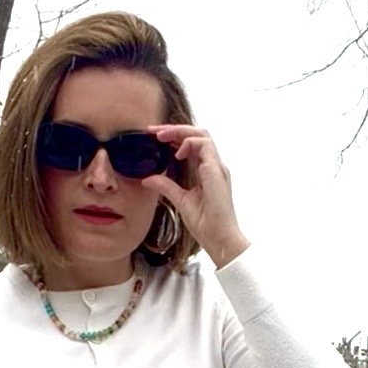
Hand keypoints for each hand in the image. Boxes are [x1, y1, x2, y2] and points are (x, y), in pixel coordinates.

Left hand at [142, 124, 249, 267]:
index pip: (192, 145)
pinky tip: (176, 153)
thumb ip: (166, 186)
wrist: (219, 238)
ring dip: (180, 132)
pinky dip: (189, 143)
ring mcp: (217, 167)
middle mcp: (214, 166)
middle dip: (175, 129)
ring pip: (202, 134)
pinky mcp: (217, 171)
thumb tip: (148, 179)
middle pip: (197, 135)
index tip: (155, 138)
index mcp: (207, 172)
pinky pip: (204, 145)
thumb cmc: (206, 224)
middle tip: (154, 131)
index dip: (174, 138)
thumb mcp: (181, 200)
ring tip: (162, 136)